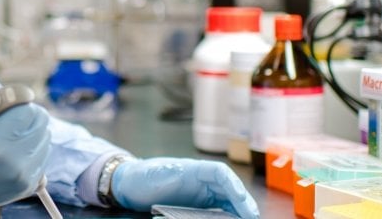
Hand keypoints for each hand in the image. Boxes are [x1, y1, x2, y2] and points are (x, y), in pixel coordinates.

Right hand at [0, 75, 51, 216]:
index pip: (28, 110)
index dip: (10, 103)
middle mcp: (18, 166)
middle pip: (41, 122)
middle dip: (21, 114)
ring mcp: (25, 179)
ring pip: (44, 137)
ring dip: (25, 130)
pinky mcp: (27, 186)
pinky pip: (42, 154)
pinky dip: (28, 147)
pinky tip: (4, 152)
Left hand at [112, 158, 259, 218]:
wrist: (128, 185)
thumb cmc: (141, 177)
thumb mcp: (156, 175)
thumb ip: (173, 175)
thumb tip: (189, 177)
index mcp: (193, 168)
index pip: (220, 173)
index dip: (234, 185)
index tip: (242, 199)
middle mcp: (200, 179)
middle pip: (229, 188)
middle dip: (242, 201)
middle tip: (252, 216)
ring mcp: (200, 192)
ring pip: (226, 200)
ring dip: (238, 209)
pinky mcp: (197, 204)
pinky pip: (217, 209)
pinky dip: (227, 215)